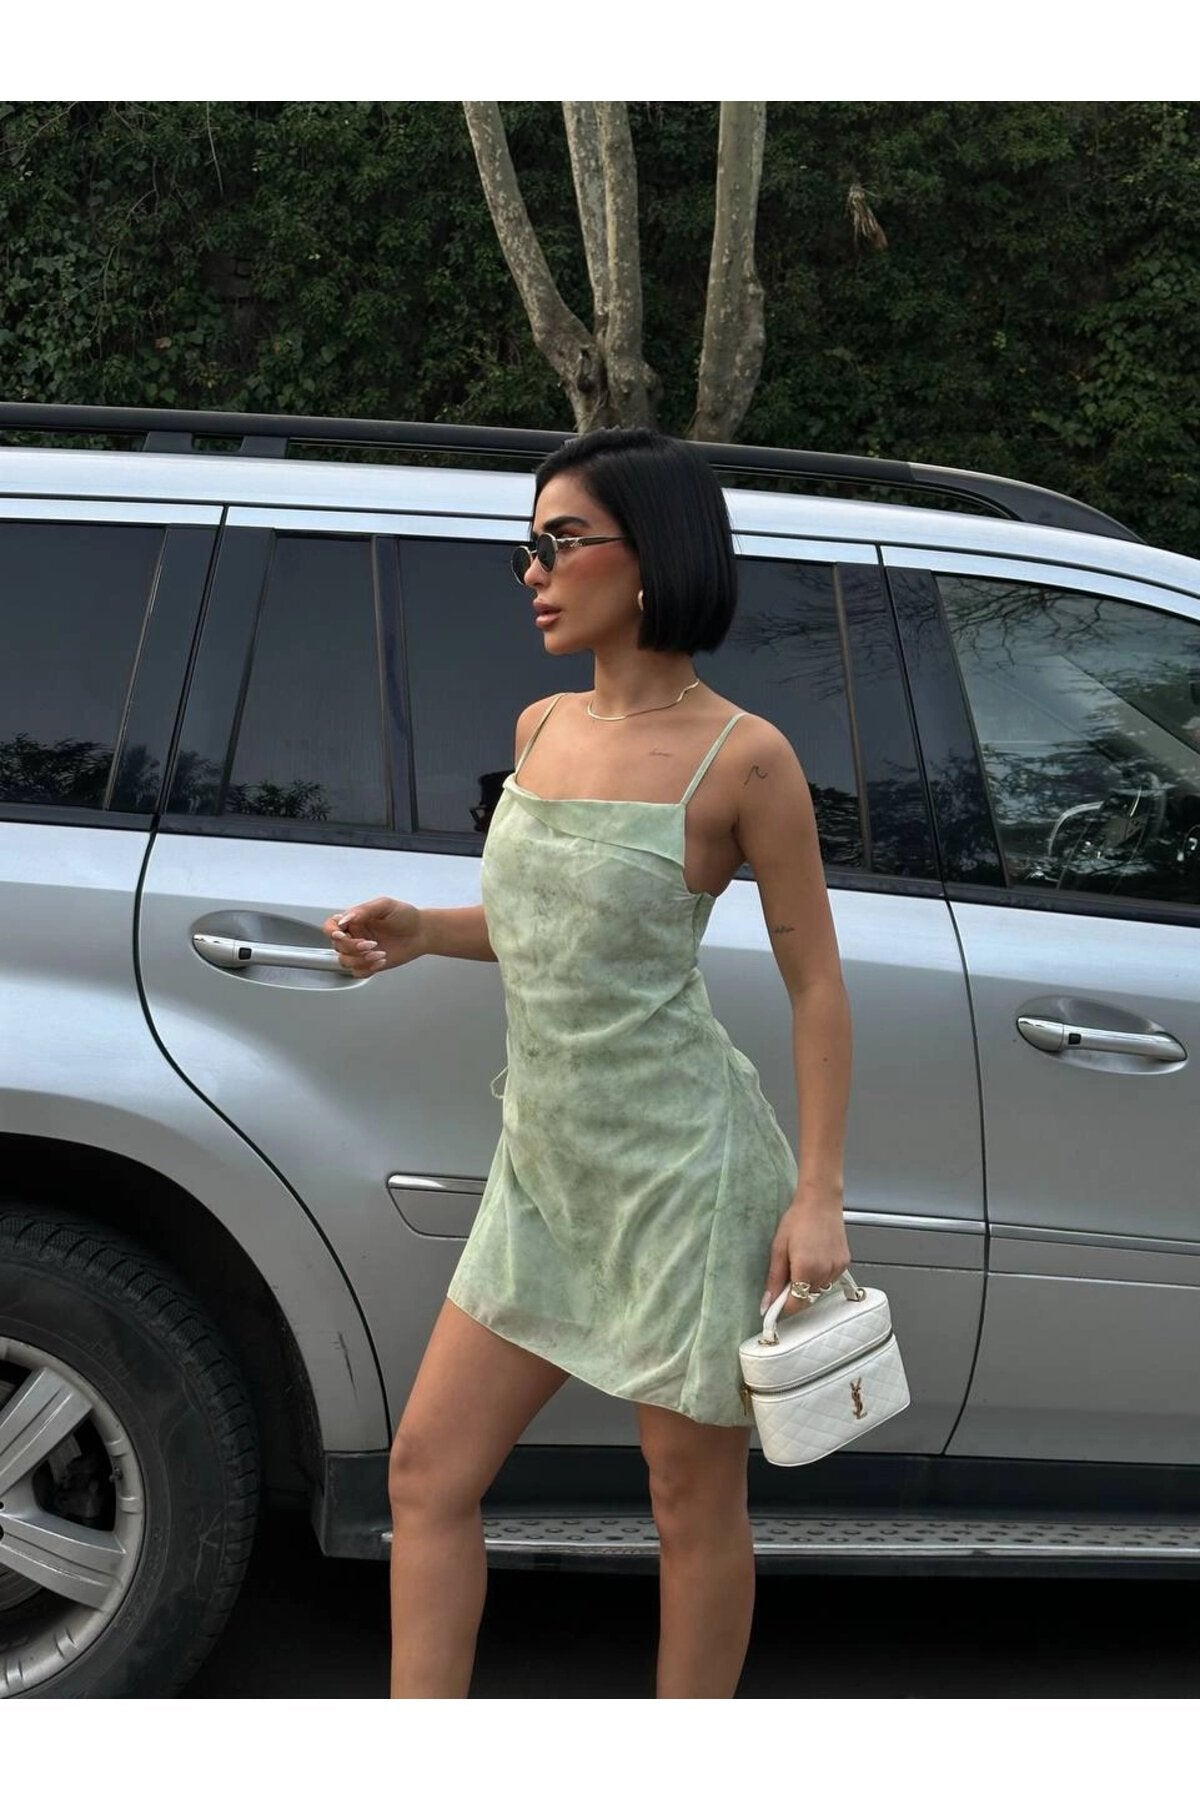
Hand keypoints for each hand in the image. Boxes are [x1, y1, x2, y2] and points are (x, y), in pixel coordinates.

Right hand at [321, 896, 426, 977]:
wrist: (422, 933)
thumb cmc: (406, 916)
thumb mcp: (385, 905)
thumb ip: (364, 910)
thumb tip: (346, 918)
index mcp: (354, 920)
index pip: (331, 926)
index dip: (331, 932)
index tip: (341, 934)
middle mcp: (355, 935)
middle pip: (337, 946)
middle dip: (352, 947)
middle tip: (370, 944)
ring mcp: (361, 951)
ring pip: (345, 961)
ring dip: (360, 959)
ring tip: (378, 953)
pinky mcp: (369, 964)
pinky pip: (358, 972)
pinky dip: (367, 969)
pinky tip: (381, 960)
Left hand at [760, 1197, 851, 1319]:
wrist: (820, 1201)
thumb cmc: (797, 1220)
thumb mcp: (778, 1249)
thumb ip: (774, 1279)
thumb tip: (766, 1304)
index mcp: (806, 1269)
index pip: (796, 1305)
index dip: (784, 1305)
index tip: (777, 1302)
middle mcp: (824, 1271)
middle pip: (807, 1297)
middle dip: (796, 1290)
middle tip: (789, 1269)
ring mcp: (837, 1268)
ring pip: (819, 1289)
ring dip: (809, 1283)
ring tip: (803, 1259)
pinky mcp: (844, 1263)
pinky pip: (830, 1279)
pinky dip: (821, 1274)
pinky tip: (815, 1256)